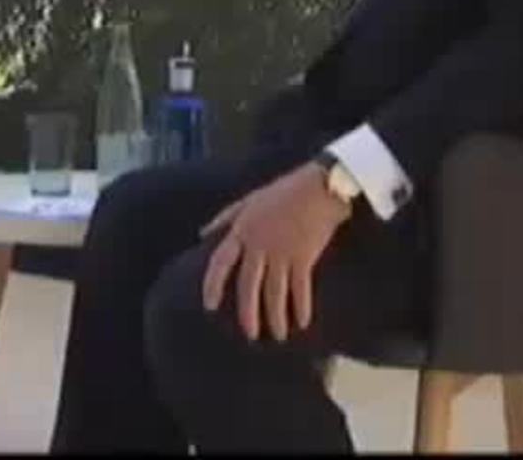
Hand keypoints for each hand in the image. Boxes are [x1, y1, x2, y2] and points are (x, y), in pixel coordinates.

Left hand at [199, 163, 353, 343]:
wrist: (320, 187)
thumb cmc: (284, 192)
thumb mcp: (249, 200)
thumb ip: (225, 218)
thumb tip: (202, 233)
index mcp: (242, 231)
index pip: (220, 263)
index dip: (212, 285)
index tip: (209, 305)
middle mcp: (258, 245)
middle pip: (248, 286)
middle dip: (248, 313)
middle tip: (250, 334)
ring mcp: (281, 252)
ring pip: (273, 293)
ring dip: (276, 317)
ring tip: (279, 335)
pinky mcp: (303, 257)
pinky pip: (300, 289)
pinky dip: (301, 307)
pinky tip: (302, 322)